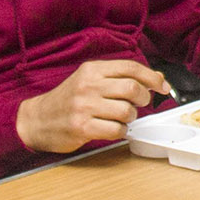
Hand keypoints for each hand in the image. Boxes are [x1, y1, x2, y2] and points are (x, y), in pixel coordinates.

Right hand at [14, 58, 173, 151]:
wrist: (36, 120)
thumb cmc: (67, 101)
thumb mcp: (89, 80)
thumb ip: (118, 77)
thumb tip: (156, 78)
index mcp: (91, 70)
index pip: (131, 67)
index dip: (152, 77)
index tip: (163, 86)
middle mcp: (88, 85)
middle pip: (133, 88)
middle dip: (143, 99)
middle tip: (138, 104)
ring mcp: (84, 106)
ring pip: (127, 111)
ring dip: (130, 118)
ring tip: (118, 117)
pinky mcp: (82, 127)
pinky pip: (117, 130)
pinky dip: (120, 132)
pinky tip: (111, 128)